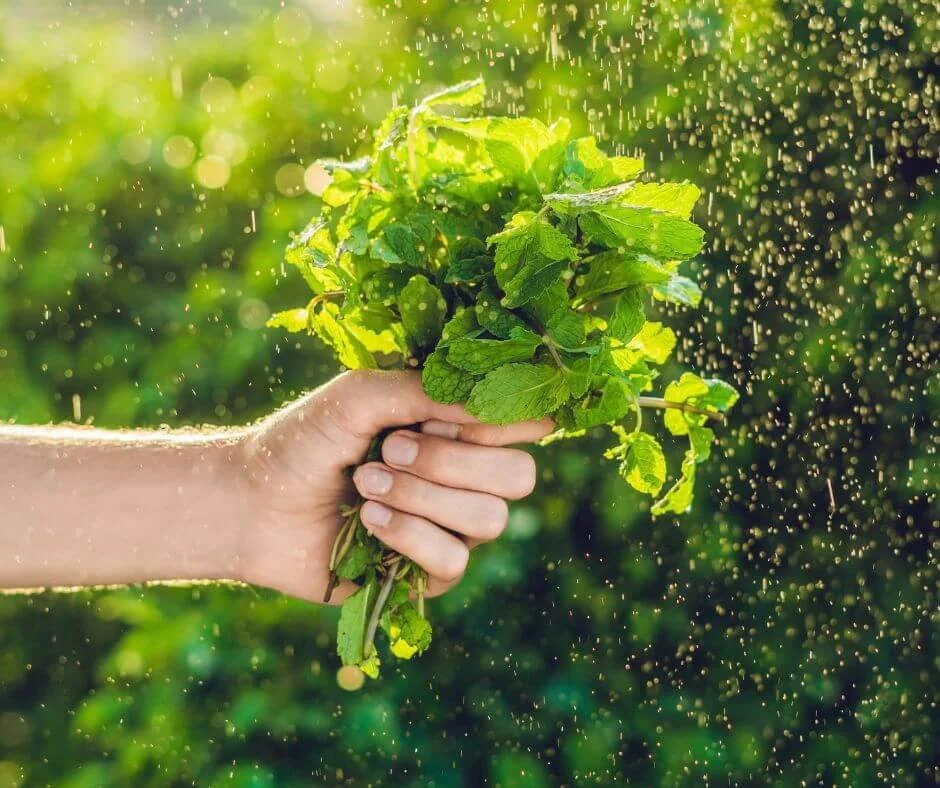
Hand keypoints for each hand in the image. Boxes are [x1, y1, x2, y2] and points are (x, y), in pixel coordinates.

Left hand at [236, 369, 550, 602]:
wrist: (253, 502)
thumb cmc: (306, 439)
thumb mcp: (361, 396)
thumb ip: (425, 392)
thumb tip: (489, 401)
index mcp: (457, 428)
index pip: (523, 424)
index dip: (503, 420)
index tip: (447, 414)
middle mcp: (465, 477)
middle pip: (519, 476)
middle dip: (453, 462)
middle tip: (393, 448)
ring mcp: (450, 527)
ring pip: (489, 519)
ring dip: (422, 498)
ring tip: (366, 484)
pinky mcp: (428, 574)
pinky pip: (453, 560)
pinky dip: (409, 536)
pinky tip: (369, 520)